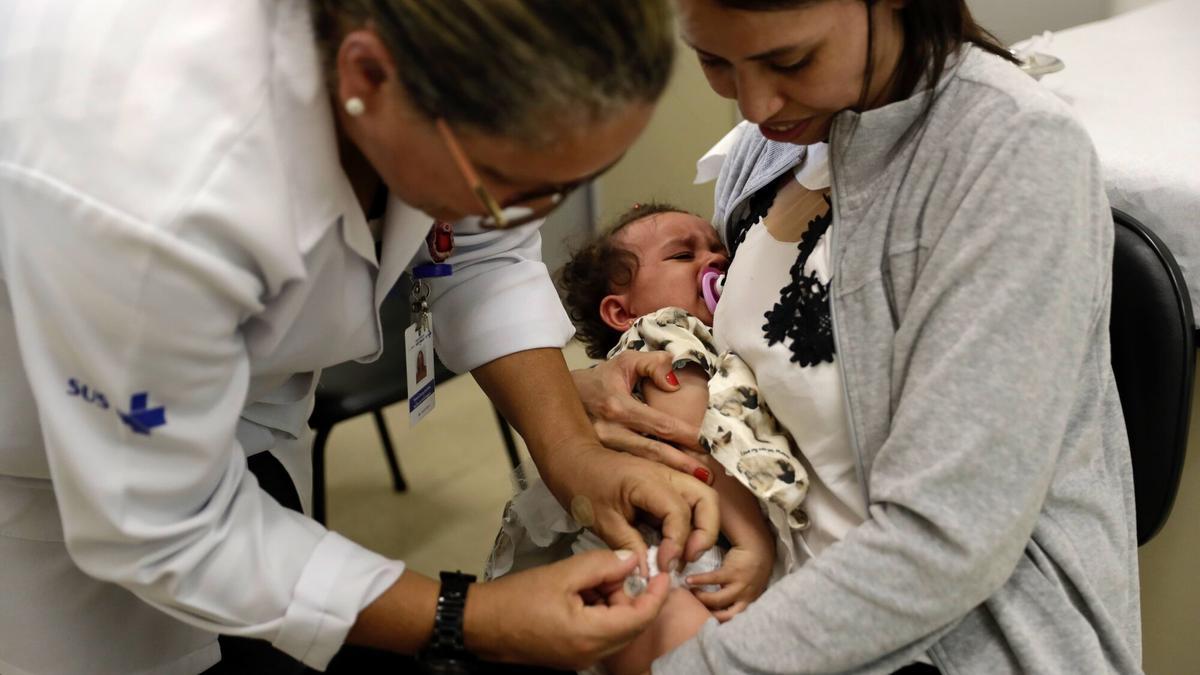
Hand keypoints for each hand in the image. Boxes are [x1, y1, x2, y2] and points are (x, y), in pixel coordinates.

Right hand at [464, 550, 670, 669]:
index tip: (664, 572)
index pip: (640, 617)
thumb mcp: (563, 573)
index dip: (656, 594)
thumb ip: (602, 565)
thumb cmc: (516, 598)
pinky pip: (598, 634)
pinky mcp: (570, 655)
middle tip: (618, 567)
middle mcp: (590, 654)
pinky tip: (583, 590)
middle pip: (630, 626)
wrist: (478, 623)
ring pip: (615, 629)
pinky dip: (600, 611)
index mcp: (591, 636)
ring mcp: (580, 658)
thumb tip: (633, 559)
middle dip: (632, 594)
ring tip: (592, 576)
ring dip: (613, 601)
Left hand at [544, 442, 719, 576]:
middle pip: (707, 499)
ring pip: (705, 499)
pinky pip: (691, 504)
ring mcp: (670, 478)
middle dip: (705, 533)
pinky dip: (692, 525)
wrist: (574, 461)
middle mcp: (667, 475)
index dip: (677, 542)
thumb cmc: (584, 487)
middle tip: (686, 559)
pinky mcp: (668, 486)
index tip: (664, 565)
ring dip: (703, 529)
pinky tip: (676, 545)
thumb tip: (649, 575)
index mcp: (648, 481)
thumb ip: (629, 546)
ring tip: (685, 555)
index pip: (678, 511)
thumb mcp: (602, 521)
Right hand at [572, 351, 708, 481]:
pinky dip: (652, 478)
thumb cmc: (601, 380)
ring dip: (670, 476)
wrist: (562, 398)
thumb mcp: (626, 362)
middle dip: (682, 465)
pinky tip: (671, 485)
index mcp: (617, 407)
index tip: (708, 445)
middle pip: (653, 453)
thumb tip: (674, 384)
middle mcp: (608, 432)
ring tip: (697, 484)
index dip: (686, 436)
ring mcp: (602, 450)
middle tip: (709, 475)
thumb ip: (653, 364)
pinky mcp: (600, 461)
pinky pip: (631, 471)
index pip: (660, 425)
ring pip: (641, 466)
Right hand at [686, 544, 772, 621]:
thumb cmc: (748, 571)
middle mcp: (746, 598)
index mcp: (748, 604)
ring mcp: (740, 586)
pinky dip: (699, 580)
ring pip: (718, 600)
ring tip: (690, 593)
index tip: (703, 623)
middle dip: (708, 615)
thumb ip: (733, 600)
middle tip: (694, 610)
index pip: (733, 621)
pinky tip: (688, 580)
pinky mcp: (733, 572)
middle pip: (725, 616)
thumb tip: (711, 607)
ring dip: (701, 598)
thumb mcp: (745, 590)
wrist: (757, 549)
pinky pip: (712, 579)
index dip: (719, 624)